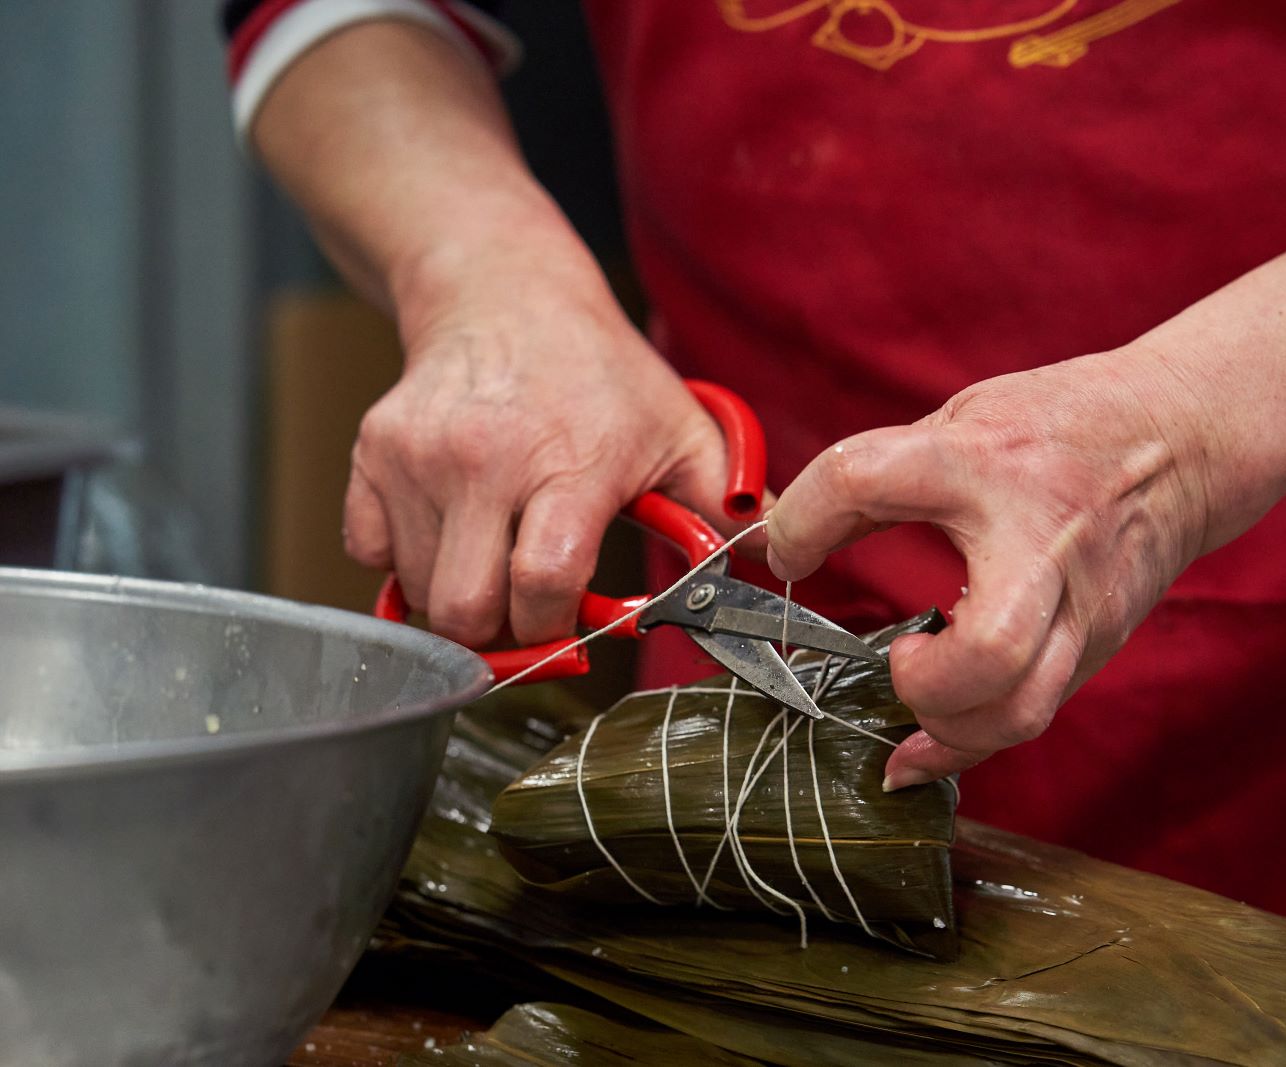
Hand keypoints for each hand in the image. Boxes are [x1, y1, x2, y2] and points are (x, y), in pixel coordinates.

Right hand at [344, 247, 744, 648]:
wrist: (506, 294)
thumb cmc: (599, 374)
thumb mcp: (680, 430)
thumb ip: (729, 504)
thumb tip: (778, 558)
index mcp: (569, 464)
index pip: (543, 585)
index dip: (557, 627)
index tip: (574, 626)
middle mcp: (483, 461)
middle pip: (466, 610)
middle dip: (500, 635)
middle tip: (528, 614)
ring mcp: (418, 457)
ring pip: (418, 590)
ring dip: (457, 598)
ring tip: (497, 560)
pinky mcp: (372, 451)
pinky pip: (368, 553)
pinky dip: (405, 562)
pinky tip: (452, 531)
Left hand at [766, 351, 1233, 788]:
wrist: (1184, 441)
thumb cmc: (1061, 426)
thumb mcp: (962, 422)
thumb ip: (878, 481)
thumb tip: (786, 541)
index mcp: (987, 460)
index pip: (863, 481)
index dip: (803, 522)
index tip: (789, 550)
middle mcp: (1041, 540)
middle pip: (991, 649)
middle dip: (925, 680)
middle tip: (897, 656)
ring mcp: (1080, 605)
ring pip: (1019, 711)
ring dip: (947, 727)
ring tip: (913, 699)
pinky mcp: (1096, 644)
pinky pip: (1029, 718)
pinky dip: (966, 745)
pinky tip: (919, 748)